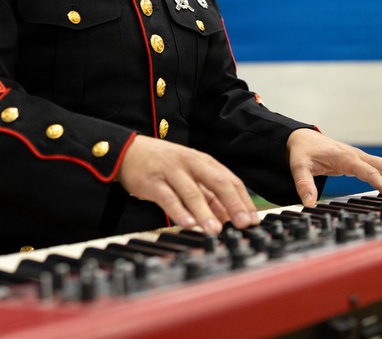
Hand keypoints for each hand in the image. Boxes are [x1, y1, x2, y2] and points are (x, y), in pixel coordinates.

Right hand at [117, 135, 258, 233]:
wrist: (128, 151)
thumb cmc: (162, 164)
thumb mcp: (189, 174)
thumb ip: (207, 195)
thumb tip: (228, 218)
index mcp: (203, 162)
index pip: (229, 180)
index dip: (243, 200)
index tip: (253, 219)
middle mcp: (190, 164)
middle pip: (217, 183)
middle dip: (233, 204)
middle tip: (244, 224)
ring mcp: (172, 172)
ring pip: (192, 193)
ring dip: (206, 213)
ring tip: (216, 231)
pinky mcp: (153, 182)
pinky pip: (168, 198)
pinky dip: (179, 212)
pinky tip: (188, 225)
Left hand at [285, 128, 381, 205]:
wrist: (301, 138)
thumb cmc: (302, 151)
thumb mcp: (298, 167)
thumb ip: (304, 184)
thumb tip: (309, 202)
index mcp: (345, 156)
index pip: (368, 171)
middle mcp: (355, 155)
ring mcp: (358, 157)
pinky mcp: (357, 161)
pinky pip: (378, 168)